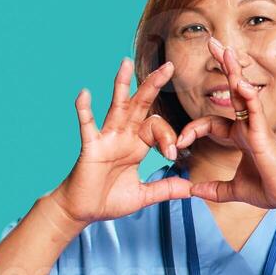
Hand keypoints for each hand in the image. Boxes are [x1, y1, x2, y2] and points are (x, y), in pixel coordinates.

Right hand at [49, 58, 192, 225]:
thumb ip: (165, 189)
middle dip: (154, 86)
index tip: (173, 156)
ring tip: (125, 63)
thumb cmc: (109, 200)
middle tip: (169, 66)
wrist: (83, 211)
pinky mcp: (91, 147)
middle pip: (141, 105)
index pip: (158, 128)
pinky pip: (87, 125)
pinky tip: (85, 93)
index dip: (168, 138)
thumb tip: (191, 189)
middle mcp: (123, 136)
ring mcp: (106, 139)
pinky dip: (84, 109)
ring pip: (117, 106)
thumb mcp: (143, 195)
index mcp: (137, 145)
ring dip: (122, 85)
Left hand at [177, 37, 275, 211]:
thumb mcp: (234, 190)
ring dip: (233, 70)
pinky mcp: (264, 134)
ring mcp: (257, 127)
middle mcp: (249, 127)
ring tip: (224, 48)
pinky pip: (255, 110)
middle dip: (223, 68)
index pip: (211, 123)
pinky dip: (248, 96)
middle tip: (212, 42)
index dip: (192, 130)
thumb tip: (194, 192)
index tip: (178, 143)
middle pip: (232, 92)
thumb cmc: (270, 190)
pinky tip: (240, 83)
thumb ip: (215, 189)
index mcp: (241, 137)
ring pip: (243, 93)